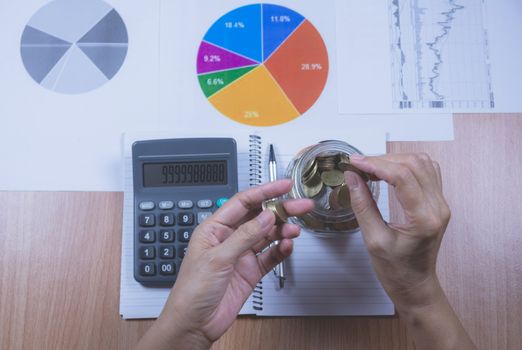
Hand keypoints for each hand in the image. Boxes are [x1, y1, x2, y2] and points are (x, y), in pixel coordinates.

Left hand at [137, 179, 313, 349]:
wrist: (194, 324)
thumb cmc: (192, 291)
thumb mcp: (218, 258)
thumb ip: (245, 236)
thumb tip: (266, 217)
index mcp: (215, 228)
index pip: (243, 202)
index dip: (265, 192)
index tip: (284, 186)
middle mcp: (229, 239)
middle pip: (259, 217)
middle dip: (281, 210)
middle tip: (301, 206)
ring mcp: (241, 255)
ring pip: (267, 236)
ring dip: (282, 231)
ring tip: (295, 229)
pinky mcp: (250, 271)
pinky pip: (270, 256)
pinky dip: (280, 251)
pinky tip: (286, 246)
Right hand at [345, 153, 474, 348]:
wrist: (415, 285)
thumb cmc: (396, 270)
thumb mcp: (373, 239)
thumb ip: (362, 205)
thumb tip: (352, 177)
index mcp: (424, 219)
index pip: (402, 177)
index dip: (376, 164)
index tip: (355, 162)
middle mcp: (438, 207)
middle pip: (413, 165)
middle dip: (382, 160)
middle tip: (358, 166)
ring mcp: (441, 204)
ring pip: (422, 164)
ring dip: (395, 160)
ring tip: (371, 168)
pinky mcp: (438, 203)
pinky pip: (427, 172)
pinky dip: (406, 166)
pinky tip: (388, 172)